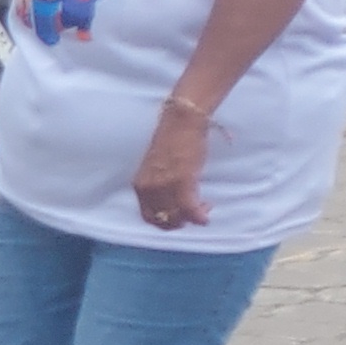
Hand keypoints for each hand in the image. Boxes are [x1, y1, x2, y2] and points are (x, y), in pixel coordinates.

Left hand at [129, 101, 213, 231]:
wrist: (182, 122)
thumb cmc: (172, 142)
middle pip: (163, 219)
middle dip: (180, 221)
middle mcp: (149, 188)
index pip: (148, 217)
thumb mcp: (156, 169)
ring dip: (192, 217)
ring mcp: (164, 186)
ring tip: (204, 208)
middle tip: (195, 212)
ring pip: (178, 216)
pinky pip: (190, 209)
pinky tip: (205, 217)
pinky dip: (199, 217)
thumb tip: (170, 202)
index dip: (164, 222)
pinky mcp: (182, 181)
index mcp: (140, 185)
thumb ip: (158, 186)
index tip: (178, 217)